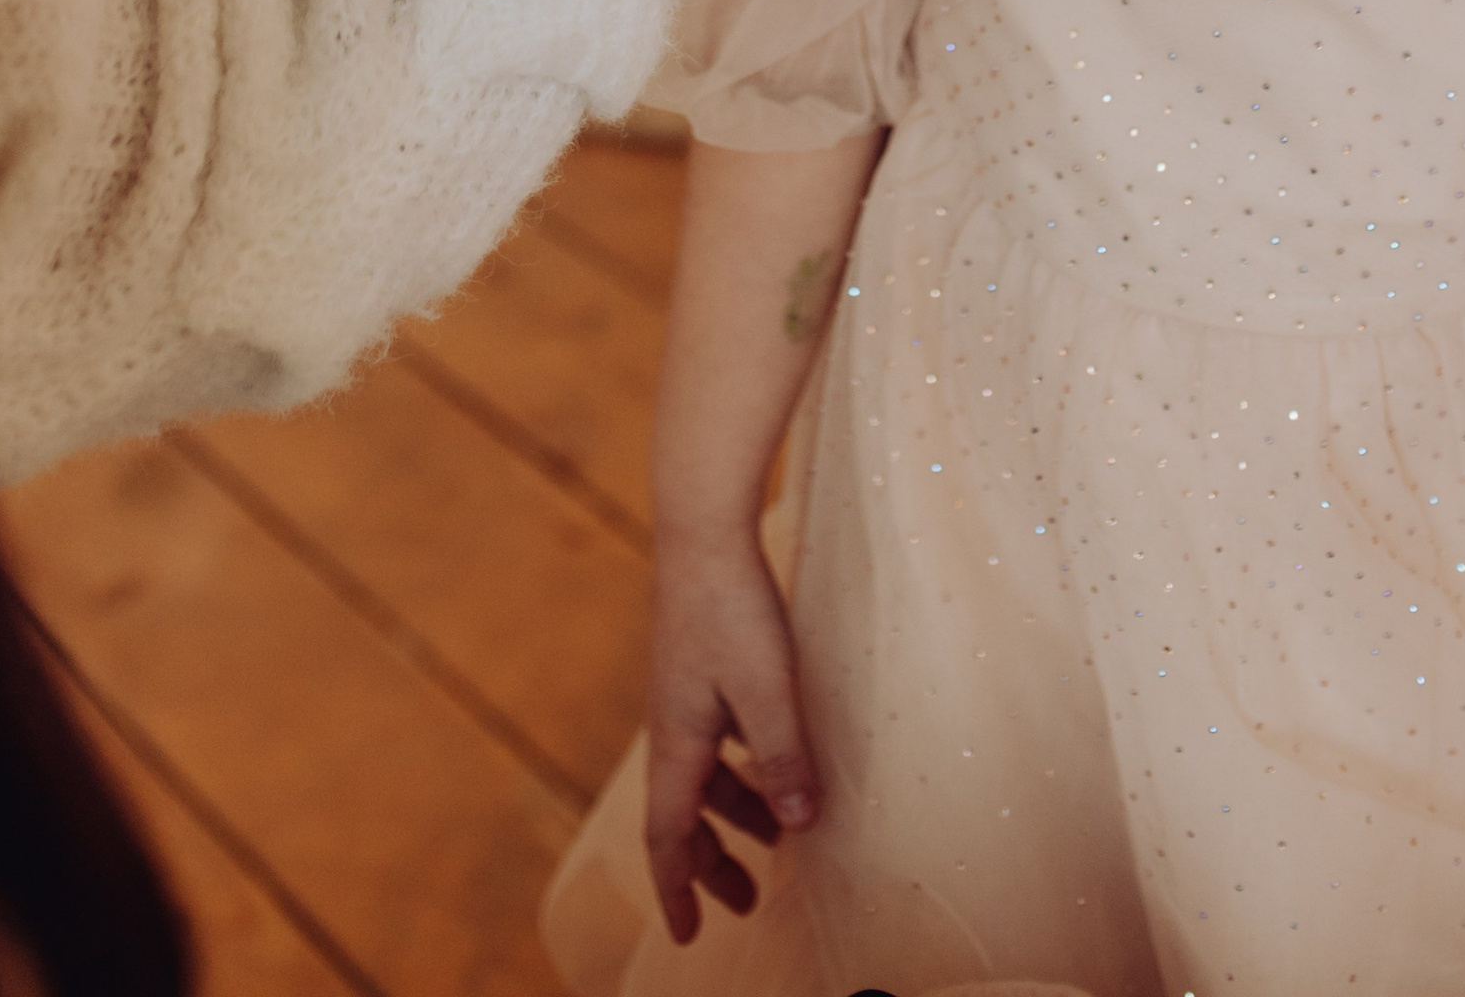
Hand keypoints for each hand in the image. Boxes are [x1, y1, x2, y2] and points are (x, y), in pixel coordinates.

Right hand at [644, 528, 819, 944]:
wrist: (703, 529)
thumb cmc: (731, 607)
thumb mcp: (766, 690)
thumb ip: (782, 758)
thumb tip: (797, 826)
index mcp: (678, 741)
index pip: (667, 836)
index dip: (677, 890)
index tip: (687, 936)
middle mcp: (674, 725)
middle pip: (685, 814)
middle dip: (712, 864)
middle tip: (745, 903)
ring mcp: (686, 694)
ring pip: (704, 776)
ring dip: (733, 815)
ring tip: (774, 840)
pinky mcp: (703, 667)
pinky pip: (716, 742)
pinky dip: (739, 770)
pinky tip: (770, 762)